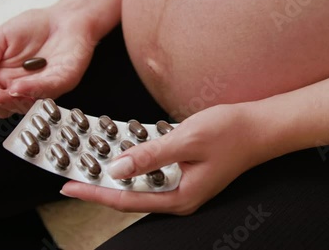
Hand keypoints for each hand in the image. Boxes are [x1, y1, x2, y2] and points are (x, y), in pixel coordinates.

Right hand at [0, 7, 97, 117]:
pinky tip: (16, 87)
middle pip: (3, 104)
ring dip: (7, 101)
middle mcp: (23, 87)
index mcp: (5, 78)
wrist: (64, 18)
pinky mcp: (62, 81)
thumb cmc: (35, 27)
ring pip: (24, 103)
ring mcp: (43, 87)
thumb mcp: (1, 38)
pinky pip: (46, 90)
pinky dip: (30, 90)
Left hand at [61, 104, 271, 214]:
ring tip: (91, 165)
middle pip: (130, 196)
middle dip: (100, 186)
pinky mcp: (186, 174)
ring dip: (117, 174)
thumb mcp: (186, 141)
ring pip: (140, 184)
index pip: (126, 199)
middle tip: (72, 177)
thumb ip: (150, 156)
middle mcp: (179, 197)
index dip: (94, 193)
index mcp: (179, 197)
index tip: (68, 188)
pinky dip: (135, 164)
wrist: (260, 127)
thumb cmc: (229, 133)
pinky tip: (123, 152)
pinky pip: (153, 173)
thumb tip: (116, 170)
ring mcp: (183, 186)